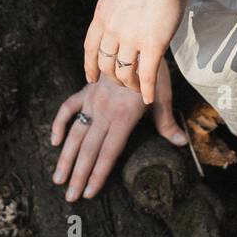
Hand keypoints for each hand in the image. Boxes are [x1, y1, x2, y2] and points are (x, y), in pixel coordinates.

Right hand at [51, 59, 186, 201]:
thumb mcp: (163, 96)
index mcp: (123, 117)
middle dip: (78, 175)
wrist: (135, 39)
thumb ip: (167, 122)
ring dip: (65, 158)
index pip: (108, 153)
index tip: (88, 193)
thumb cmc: (153, 69)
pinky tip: (54, 141)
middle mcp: (104, 111)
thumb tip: (182, 143)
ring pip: (75, 134)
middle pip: (89, 150)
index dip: (98, 174)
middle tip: (69, 197)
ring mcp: (92, 100)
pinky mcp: (85, 90)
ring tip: (57, 178)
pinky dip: (59, 124)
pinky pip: (68, 108)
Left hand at [84, 0, 193, 103]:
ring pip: (124, 73)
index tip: (92, 78)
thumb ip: (115, 10)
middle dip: (113, 78)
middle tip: (123, 83)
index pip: (90, 49)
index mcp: (101, 15)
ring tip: (137, 89)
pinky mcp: (153, 44)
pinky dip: (145, 90)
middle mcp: (112, 29)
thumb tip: (117, 20)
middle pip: (106, 64)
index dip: (90, 66)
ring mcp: (131, 38)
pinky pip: (146, 76)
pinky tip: (148, 98)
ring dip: (130, 85)